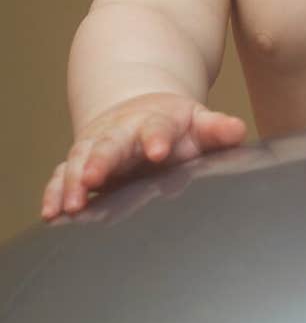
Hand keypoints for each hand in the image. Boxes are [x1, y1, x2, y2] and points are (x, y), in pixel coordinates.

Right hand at [41, 93, 246, 219]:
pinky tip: (50, 213)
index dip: (156, 138)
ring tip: (70, 206)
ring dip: (72, 182)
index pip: (157, 128)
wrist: (138, 110)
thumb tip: (238, 130)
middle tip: (92, 179)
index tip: (157, 151)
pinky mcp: (80, 162)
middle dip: (100, 161)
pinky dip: (54, 192)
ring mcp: (97, 146)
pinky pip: (61, 175)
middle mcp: (120, 132)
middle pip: (109, 144)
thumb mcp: (199, 123)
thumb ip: (217, 130)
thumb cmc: (175, 126)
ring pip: (80, 160)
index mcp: (155, 122)